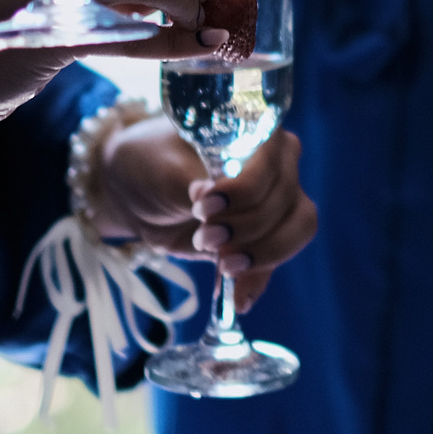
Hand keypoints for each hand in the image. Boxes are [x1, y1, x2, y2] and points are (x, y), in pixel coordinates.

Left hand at [96, 121, 317, 312]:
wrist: (135, 193)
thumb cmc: (150, 163)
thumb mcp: (162, 168)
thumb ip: (187, 180)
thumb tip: (206, 191)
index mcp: (256, 132)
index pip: (272, 161)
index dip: (245, 189)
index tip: (204, 206)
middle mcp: (276, 164)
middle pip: (286, 201)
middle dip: (246, 227)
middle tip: (204, 237)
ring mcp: (276, 201)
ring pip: (297, 230)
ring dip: (260, 255)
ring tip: (221, 267)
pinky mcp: (262, 236)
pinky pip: (276, 262)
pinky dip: (257, 282)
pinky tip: (237, 300)